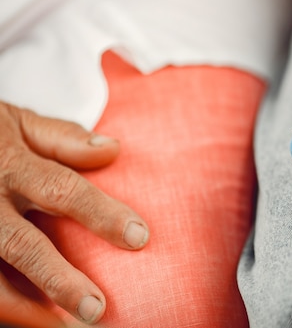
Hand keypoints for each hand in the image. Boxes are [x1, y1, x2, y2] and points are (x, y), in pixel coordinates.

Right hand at [0, 102, 149, 323]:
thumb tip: (114, 149)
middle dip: (58, 280)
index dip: (101, 215)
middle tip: (95, 309)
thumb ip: (62, 138)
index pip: (63, 190)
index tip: (139, 237)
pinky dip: (2, 306)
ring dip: (23, 308)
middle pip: (21, 245)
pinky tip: (33, 321)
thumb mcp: (18, 122)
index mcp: (11, 163)